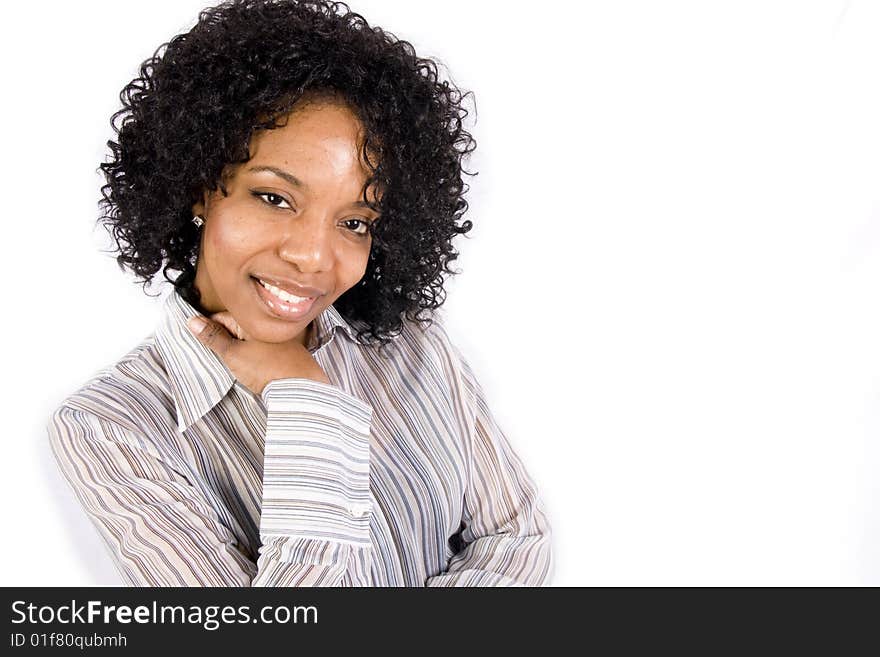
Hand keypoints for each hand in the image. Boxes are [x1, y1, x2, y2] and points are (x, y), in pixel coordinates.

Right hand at [186, 311, 330, 395]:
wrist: (301, 388)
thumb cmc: (268, 369)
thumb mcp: (233, 354)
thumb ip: (213, 337)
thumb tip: (193, 321)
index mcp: (253, 320)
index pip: (222, 317)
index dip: (209, 328)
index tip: (200, 339)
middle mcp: (266, 326)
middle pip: (236, 328)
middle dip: (224, 339)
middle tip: (216, 355)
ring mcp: (277, 338)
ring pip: (249, 339)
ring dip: (238, 348)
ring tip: (233, 363)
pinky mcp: (286, 351)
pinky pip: (262, 348)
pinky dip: (254, 355)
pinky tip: (251, 367)